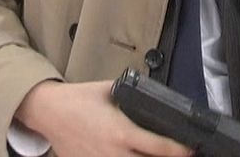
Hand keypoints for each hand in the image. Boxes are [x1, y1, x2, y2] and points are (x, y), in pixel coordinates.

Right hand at [16, 80, 193, 156]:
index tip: (191, 149)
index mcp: (122, 132)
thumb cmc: (78, 99)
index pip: (160, 148)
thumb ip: (132, 96)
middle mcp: (114, 153)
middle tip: (178, 155)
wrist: (48, 111)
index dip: (180, 151)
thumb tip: (151, 97)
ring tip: (155, 156)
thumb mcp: (110, 89)